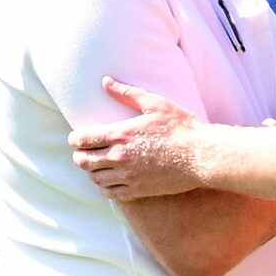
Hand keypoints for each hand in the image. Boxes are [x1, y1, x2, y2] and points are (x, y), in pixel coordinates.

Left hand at [69, 78, 205, 198]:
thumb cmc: (180, 126)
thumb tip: (105, 81)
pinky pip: (110, 194)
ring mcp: (128, 176)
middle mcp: (119, 157)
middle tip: (83, 152)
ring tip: (96, 166)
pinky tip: (109, 180)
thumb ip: (127, 93)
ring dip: (91, 172)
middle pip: (83, 161)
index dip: (74, 139)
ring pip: (94, 178)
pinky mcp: (138, 190)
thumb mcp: (155, 103)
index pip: (82, 140)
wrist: (200, 155)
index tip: (76, 138)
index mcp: (120, 134)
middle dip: (79, 155)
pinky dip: (104, 188)